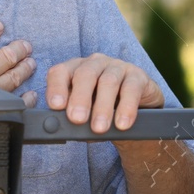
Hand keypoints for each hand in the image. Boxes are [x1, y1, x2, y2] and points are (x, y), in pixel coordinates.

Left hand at [45, 53, 164, 132]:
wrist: (137, 112)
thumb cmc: (104, 111)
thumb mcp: (86, 114)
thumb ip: (74, 119)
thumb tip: (65, 130)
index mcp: (76, 70)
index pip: (60, 72)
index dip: (56, 88)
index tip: (56, 106)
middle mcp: (96, 64)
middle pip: (85, 74)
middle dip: (80, 98)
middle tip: (77, 119)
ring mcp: (118, 67)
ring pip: (108, 81)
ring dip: (102, 107)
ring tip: (99, 128)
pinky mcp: (138, 76)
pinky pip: (132, 89)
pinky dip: (127, 108)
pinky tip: (122, 124)